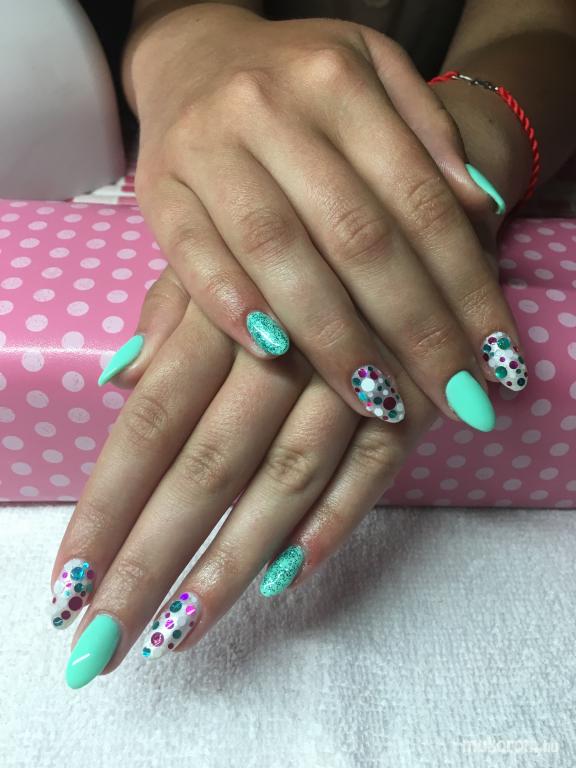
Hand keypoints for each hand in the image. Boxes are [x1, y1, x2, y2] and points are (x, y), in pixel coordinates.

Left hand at [51, 266, 436, 687]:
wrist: (412, 200)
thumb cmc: (299, 231)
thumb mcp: (226, 246)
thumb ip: (170, 312)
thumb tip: (117, 381)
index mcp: (222, 311)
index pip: (149, 424)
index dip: (106, 507)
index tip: (68, 586)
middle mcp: (285, 348)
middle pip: (207, 467)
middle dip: (152, 559)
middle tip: (102, 647)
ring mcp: (356, 376)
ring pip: (286, 479)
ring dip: (231, 561)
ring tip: (178, 631)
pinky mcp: (416, 397)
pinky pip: (373, 470)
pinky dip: (332, 522)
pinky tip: (282, 578)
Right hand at [122, 3, 527, 433]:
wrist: (191, 56)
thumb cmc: (294, 79)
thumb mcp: (372, 72)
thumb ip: (426, 131)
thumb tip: (479, 208)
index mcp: (338, 80)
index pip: (418, 201)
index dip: (463, 287)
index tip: (494, 360)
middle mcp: (270, 109)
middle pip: (357, 236)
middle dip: (413, 328)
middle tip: (453, 398)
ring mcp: (207, 149)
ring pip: (280, 255)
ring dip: (332, 337)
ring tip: (379, 401)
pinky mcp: (158, 191)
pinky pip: (195, 258)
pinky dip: (234, 308)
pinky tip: (275, 356)